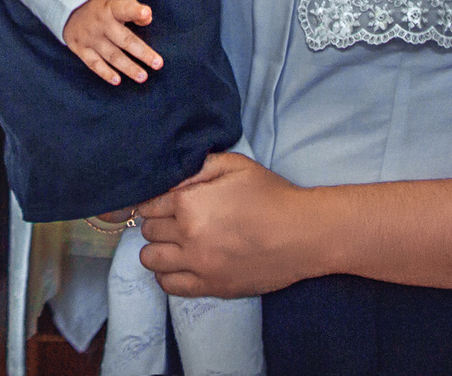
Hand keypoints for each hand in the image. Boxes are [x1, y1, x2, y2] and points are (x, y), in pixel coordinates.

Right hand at [63, 0, 161, 85]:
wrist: (68, 5)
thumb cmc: (101, 3)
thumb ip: (132, 7)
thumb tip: (148, 19)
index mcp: (111, 8)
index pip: (124, 9)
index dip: (135, 11)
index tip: (146, 13)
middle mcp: (100, 23)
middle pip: (124, 40)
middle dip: (142, 52)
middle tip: (158, 64)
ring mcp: (90, 37)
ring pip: (112, 55)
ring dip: (128, 67)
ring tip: (142, 77)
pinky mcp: (80, 48)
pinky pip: (94, 63)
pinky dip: (105, 73)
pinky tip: (117, 80)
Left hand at [135, 152, 312, 297]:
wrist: (303, 233)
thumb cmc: (271, 194)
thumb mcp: (234, 164)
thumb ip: (197, 167)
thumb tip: (169, 180)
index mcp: (190, 203)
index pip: (148, 205)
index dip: (155, 201)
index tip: (165, 202)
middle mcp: (187, 236)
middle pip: (148, 231)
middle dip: (158, 222)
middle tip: (175, 219)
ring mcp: (198, 265)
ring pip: (151, 260)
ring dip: (158, 249)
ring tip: (176, 243)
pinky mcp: (211, 287)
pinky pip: (169, 286)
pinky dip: (167, 275)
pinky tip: (181, 264)